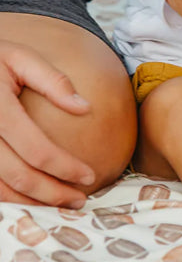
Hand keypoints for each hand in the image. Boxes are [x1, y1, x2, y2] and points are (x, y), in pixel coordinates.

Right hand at [0, 41, 95, 206]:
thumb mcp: (20, 58)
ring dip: (32, 204)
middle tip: (80, 200)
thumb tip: (85, 107)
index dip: (65, 167)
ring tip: (61, 204)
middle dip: (53, 194)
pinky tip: (32, 200)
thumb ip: (53, 81)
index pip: (37, 149)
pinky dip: (10, 199)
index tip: (90, 176)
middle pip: (19, 177)